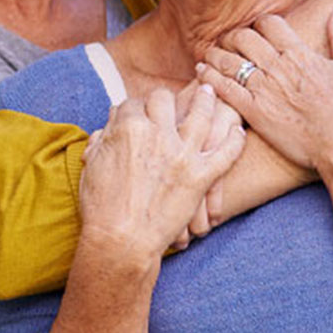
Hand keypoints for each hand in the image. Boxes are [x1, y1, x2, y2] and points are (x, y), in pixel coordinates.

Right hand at [79, 85, 245, 259]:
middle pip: (163, 99)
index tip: (135, 114)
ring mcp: (182, 154)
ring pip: (200, 114)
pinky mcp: (200, 176)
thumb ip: (103, 139)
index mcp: (128, 127)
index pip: (132, 104)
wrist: (120, 241)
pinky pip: (226, 153)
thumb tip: (109, 127)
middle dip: (163, 99)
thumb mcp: (94, 164)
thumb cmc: (100, 206)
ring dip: (205, 100)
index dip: (132, 109)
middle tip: (167, 104)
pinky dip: (235, 141)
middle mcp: (157, 134)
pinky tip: (238, 130)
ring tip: (209, 92)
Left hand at [198, 3, 332, 170]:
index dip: (259, 24)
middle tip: (226, 42)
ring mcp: (265, 88)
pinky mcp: (255, 112)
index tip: (254, 30)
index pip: (270, 24)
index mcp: (300, 53)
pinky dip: (209, 77)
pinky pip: (224, 88)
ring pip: (229, 60)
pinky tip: (201, 74)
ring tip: (208, 56)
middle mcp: (279, 66)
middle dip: (233, 37)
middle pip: (244, 38)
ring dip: (215, 55)